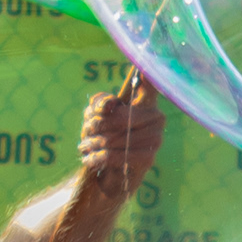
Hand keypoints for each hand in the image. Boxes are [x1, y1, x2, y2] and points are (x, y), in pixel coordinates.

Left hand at [80, 81, 165, 197]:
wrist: (110, 174)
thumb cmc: (104, 137)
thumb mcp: (96, 115)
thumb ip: (100, 103)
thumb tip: (109, 106)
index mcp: (148, 102)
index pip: (150, 84)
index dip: (144, 75)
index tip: (141, 67)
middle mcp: (157, 118)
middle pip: (119, 117)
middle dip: (96, 126)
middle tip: (85, 133)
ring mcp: (156, 139)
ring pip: (116, 137)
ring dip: (94, 143)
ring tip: (84, 146)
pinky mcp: (149, 159)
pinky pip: (118, 155)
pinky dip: (99, 158)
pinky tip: (89, 159)